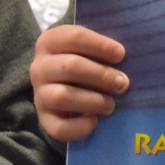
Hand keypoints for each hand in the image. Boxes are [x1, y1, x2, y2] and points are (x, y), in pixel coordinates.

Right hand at [30, 25, 127, 142]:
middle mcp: (39, 67)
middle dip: (101, 75)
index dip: (100, 45)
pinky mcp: (44, 119)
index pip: (74, 37)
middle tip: (123, 83)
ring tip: (111, 104)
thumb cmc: (81, 61)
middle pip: (71, 66)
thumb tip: (124, 55)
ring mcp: (39, 94)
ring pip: (62, 96)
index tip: (121, 54)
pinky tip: (95, 120)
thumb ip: (102, 47)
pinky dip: (80, 127)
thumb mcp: (86, 47)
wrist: (59, 86)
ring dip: (93, 101)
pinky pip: (59, 127)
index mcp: (50, 42)